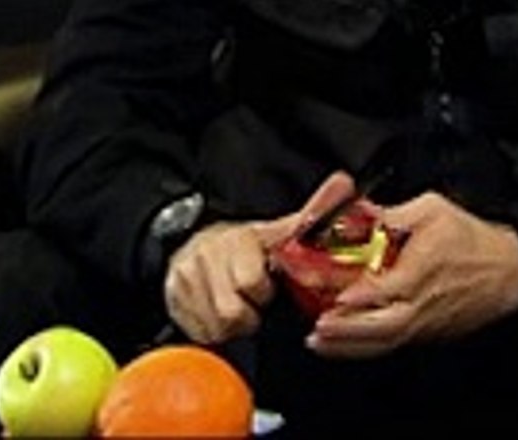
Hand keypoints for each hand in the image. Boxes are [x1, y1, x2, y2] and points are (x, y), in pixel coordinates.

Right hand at [163, 171, 356, 344]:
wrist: (191, 243)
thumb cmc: (242, 245)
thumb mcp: (274, 230)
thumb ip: (311, 214)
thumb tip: (344, 183)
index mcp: (236, 240)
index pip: (251, 283)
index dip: (263, 291)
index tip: (265, 286)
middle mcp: (205, 259)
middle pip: (231, 313)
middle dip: (248, 312)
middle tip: (252, 301)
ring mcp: (185, 283)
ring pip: (217, 328)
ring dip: (232, 325)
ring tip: (238, 305)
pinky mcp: (173, 304)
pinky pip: (200, 334)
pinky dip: (213, 330)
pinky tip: (218, 313)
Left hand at [308, 191, 517, 358]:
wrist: (509, 270)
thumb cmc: (473, 240)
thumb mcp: (432, 210)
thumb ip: (392, 215)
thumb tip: (357, 215)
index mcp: (422, 270)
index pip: (384, 288)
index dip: (355, 295)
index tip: (330, 295)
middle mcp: (422, 303)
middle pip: (380, 326)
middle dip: (346, 331)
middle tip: (316, 328)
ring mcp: (424, 323)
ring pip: (384, 341)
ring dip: (349, 345)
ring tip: (319, 342)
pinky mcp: (426, 333)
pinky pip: (393, 344)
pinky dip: (366, 348)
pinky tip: (344, 346)